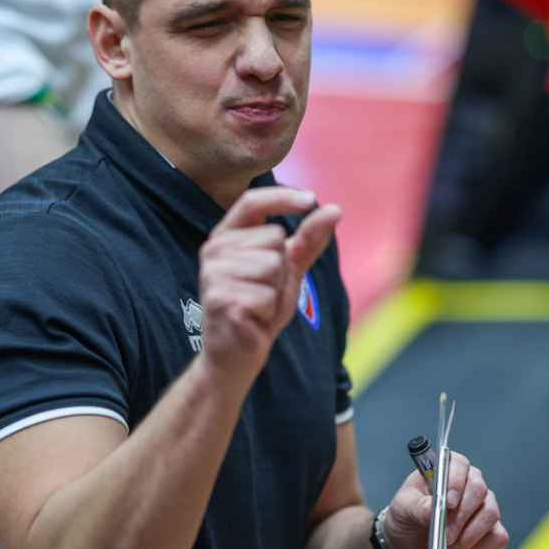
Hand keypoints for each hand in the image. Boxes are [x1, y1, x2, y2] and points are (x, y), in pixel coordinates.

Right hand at [198, 186, 341, 381]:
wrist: (238, 351)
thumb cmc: (261, 305)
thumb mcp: (289, 269)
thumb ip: (309, 239)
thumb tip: (335, 209)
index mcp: (228, 234)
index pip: (253, 201)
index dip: (282, 196)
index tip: (310, 200)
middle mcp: (214, 249)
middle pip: (273, 239)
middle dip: (281, 268)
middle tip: (264, 289)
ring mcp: (213, 274)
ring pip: (271, 266)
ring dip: (274, 291)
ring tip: (258, 303)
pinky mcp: (219, 299)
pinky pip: (265, 295)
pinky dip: (268, 310)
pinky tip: (252, 318)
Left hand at [381, 453, 507, 548]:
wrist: (410, 544)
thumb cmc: (407, 517)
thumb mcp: (402, 508)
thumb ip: (416, 506)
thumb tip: (430, 508)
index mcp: (446, 468)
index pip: (459, 465)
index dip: (456, 482)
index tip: (448, 502)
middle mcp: (469, 482)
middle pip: (478, 490)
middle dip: (461, 515)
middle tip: (445, 534)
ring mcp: (483, 504)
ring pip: (490, 513)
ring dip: (469, 534)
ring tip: (449, 547)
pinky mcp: (491, 529)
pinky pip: (498, 535)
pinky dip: (482, 546)